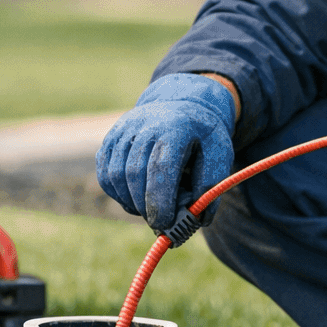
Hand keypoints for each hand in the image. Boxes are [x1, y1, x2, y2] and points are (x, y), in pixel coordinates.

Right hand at [96, 73, 235, 231]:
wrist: (183, 104)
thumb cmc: (202, 135)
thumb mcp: (220, 153)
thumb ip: (210, 185)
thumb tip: (198, 217)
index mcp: (176, 128)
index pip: (160, 167)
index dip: (159, 199)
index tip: (163, 223)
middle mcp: (144, 125)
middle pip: (135, 173)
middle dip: (145, 206)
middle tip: (159, 223)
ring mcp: (123, 131)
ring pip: (116, 176)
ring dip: (131, 202)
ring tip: (150, 209)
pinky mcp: (110, 140)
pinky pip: (106, 175)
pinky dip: (118, 194)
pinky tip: (135, 198)